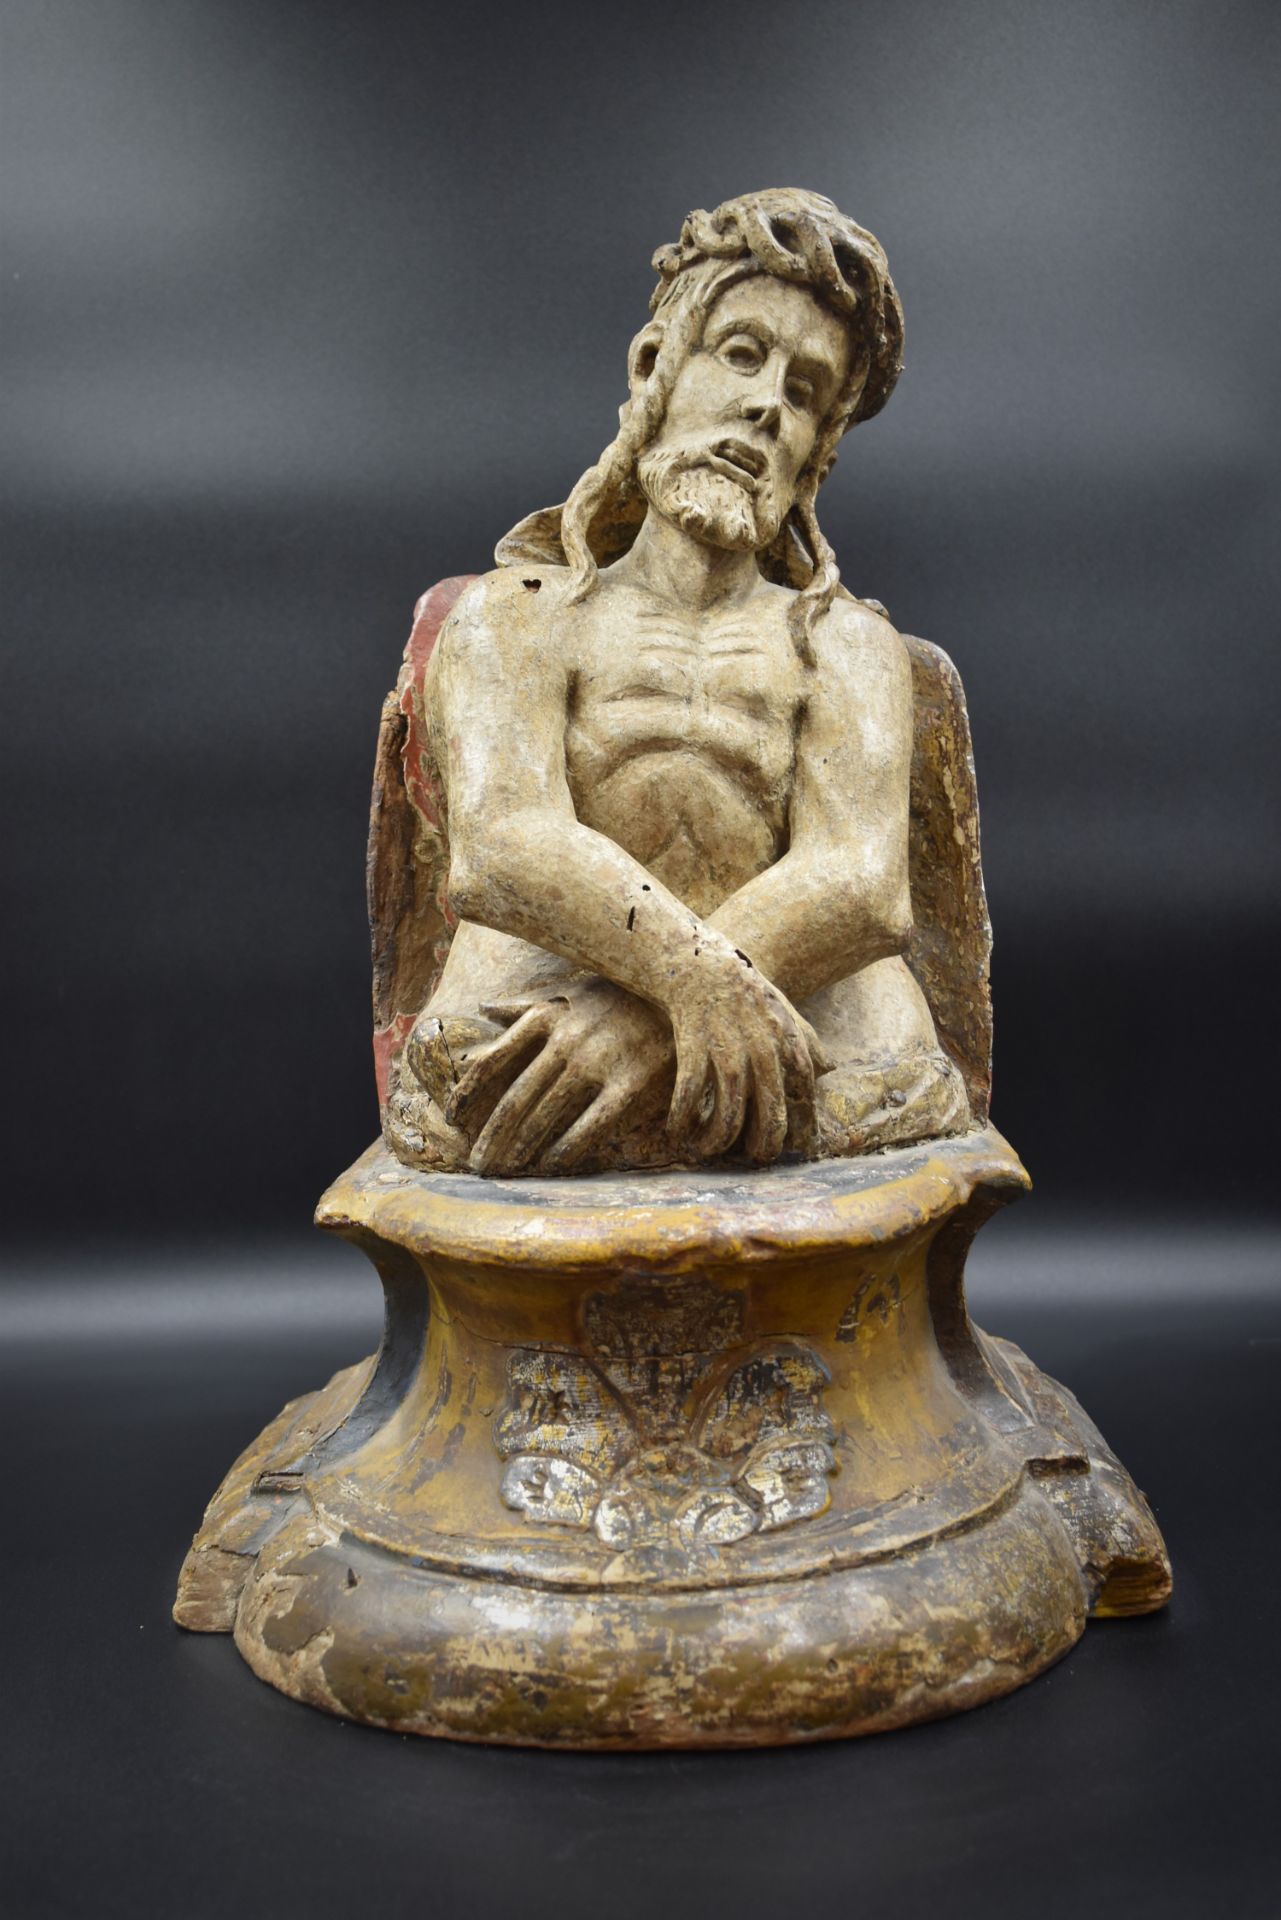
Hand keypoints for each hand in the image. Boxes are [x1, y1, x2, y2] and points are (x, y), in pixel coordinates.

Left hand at [444, 979, 674, 1175]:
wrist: (683, 992)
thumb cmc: (619, 995)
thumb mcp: (568, 991)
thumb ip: (525, 1005)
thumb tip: (482, 1009)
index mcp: (544, 1016)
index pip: (493, 1061)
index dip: (468, 1094)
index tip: (453, 1119)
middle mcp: (564, 1040)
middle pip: (515, 1098)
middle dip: (492, 1136)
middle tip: (477, 1163)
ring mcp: (598, 1062)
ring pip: (547, 1114)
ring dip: (522, 1147)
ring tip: (507, 1169)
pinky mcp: (631, 1083)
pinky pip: (591, 1124)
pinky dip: (568, 1147)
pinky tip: (551, 1164)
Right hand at [665, 936, 829, 1162]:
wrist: (699, 964)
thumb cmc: (743, 989)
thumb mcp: (784, 1009)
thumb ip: (808, 1039)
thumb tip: (831, 1067)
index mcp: (786, 1042)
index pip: (804, 1093)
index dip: (803, 1123)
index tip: (798, 1145)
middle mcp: (761, 1050)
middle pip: (770, 1114)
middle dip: (764, 1145)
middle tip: (755, 1160)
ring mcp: (727, 1050)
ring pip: (728, 1115)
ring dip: (716, 1141)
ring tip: (704, 1150)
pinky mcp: (694, 1048)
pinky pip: (689, 1096)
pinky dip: (681, 1119)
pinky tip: (675, 1129)